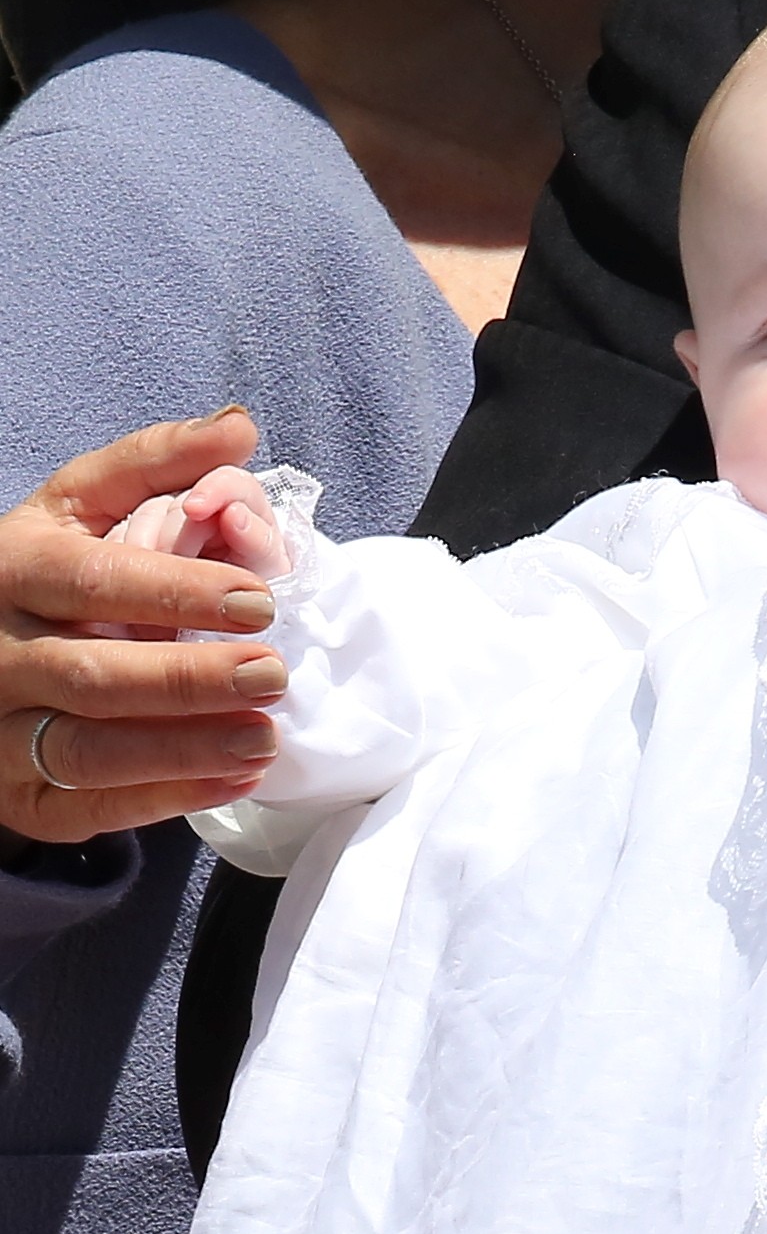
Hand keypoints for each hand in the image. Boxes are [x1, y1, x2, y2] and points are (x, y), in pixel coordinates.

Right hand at [0, 412, 290, 851]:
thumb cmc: (44, 575)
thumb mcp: (80, 508)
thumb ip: (156, 466)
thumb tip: (239, 426)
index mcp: (13, 568)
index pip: (93, 581)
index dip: (176, 591)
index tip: (259, 600)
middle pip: (92, 673)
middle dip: (188, 678)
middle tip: (273, 675)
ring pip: (87, 749)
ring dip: (183, 748)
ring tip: (264, 738)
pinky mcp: (16, 796)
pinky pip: (88, 807)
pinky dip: (165, 798)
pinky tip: (235, 780)